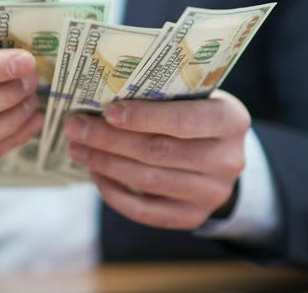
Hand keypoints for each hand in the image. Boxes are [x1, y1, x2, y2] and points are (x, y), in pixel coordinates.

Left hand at [64, 90, 249, 229]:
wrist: (220, 157)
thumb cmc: (195, 115)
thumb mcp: (193, 96)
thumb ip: (161, 94)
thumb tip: (99, 91)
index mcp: (231, 120)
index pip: (184, 120)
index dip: (144, 117)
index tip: (108, 111)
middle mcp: (228, 159)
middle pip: (159, 151)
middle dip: (111, 140)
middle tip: (76, 128)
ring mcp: (212, 193)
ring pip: (148, 180)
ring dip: (106, 163)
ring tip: (78, 148)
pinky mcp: (193, 217)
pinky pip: (145, 211)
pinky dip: (115, 193)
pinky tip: (96, 173)